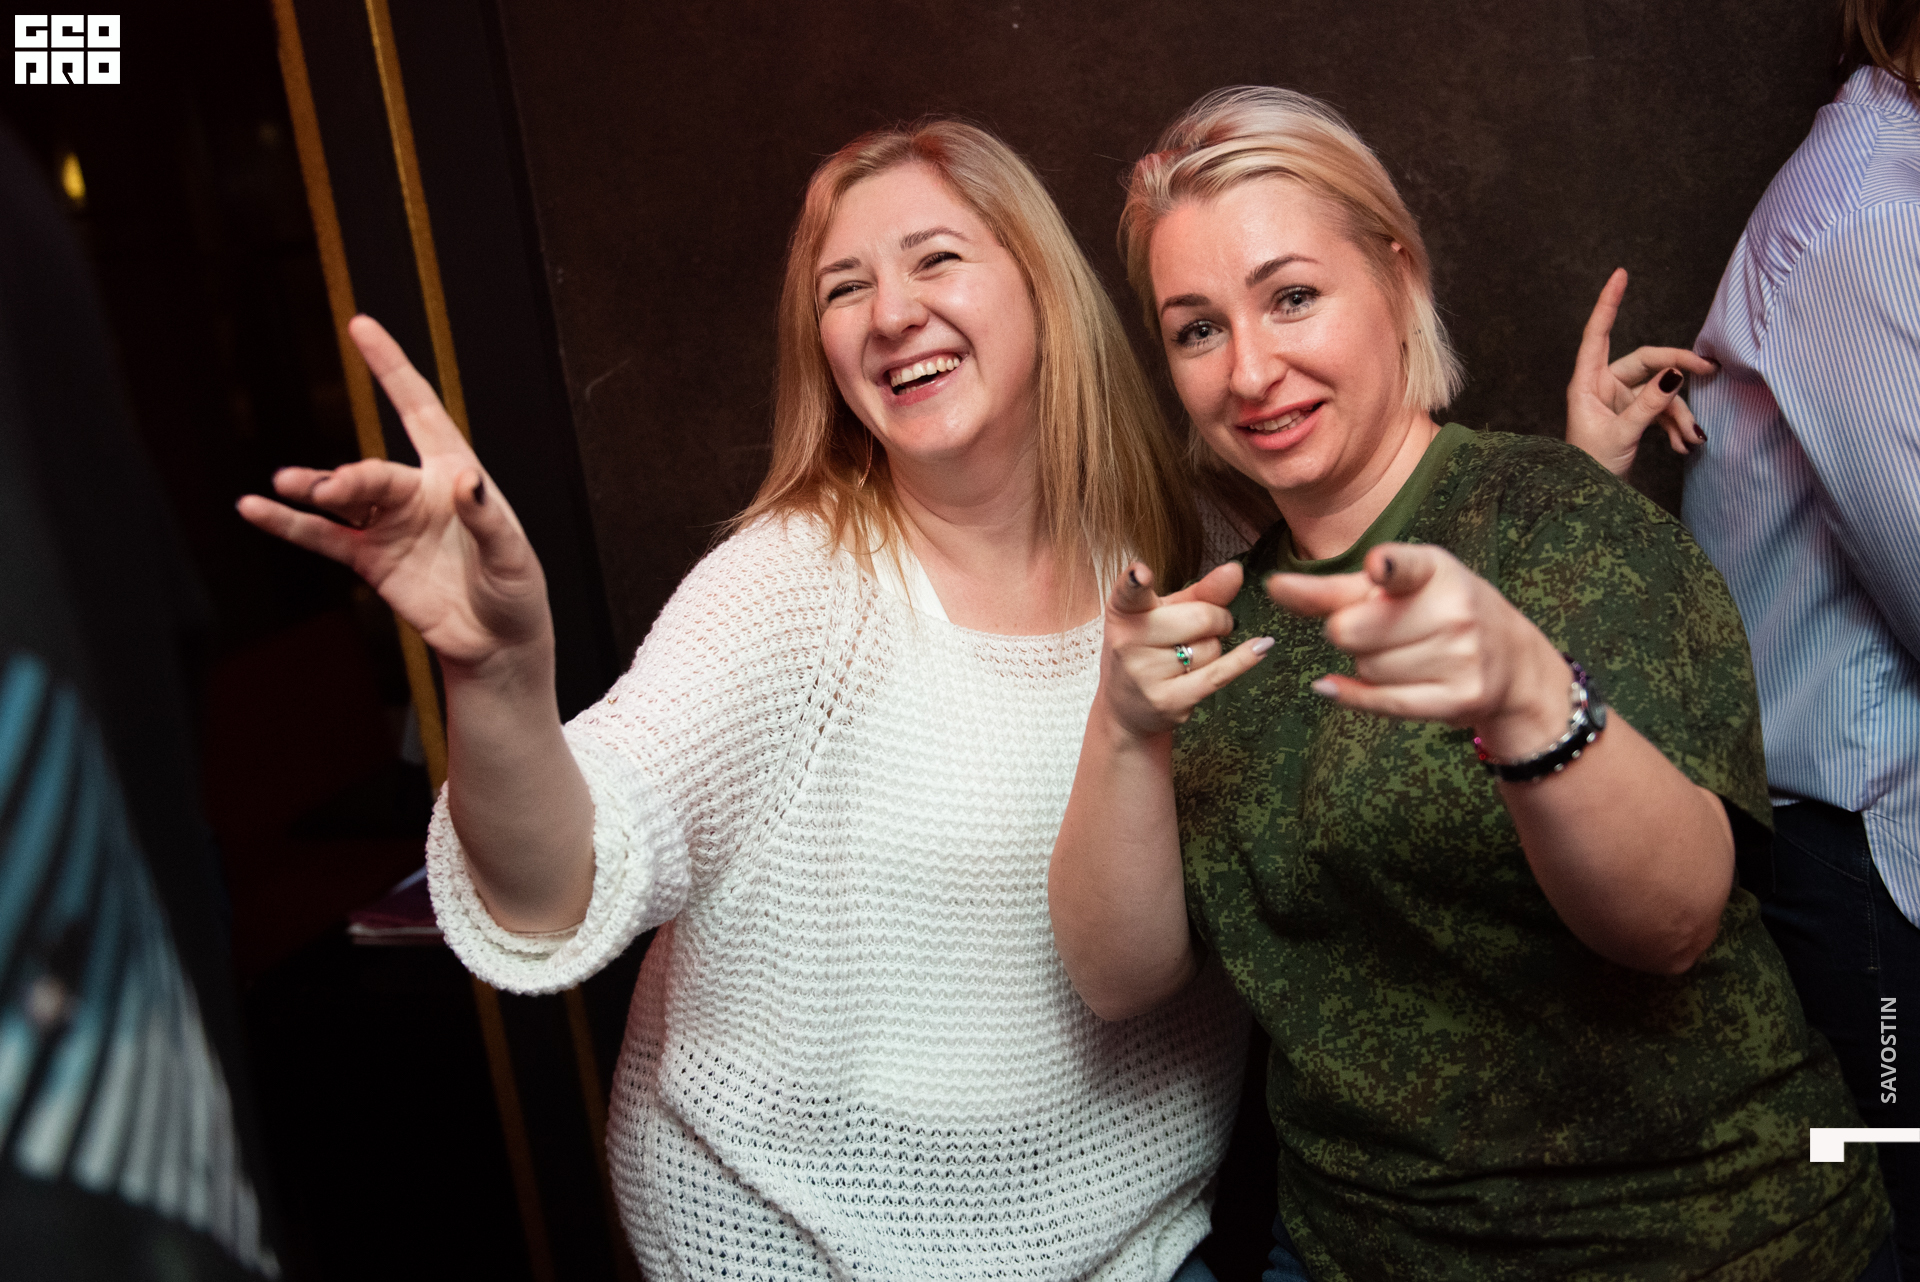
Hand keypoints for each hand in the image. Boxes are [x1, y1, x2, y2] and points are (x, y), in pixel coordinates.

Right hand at [235, 316, 551, 673]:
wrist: (497, 643)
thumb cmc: (514, 590)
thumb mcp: (512, 555)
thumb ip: (487, 518)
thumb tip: (464, 479)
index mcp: (456, 475)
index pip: (420, 409)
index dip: (392, 368)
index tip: (361, 326)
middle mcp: (417, 492)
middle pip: (374, 471)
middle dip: (350, 478)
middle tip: (328, 490)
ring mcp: (390, 525)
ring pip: (343, 498)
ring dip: (314, 490)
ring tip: (287, 486)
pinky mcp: (370, 560)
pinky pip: (322, 536)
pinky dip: (288, 524)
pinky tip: (254, 508)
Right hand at [1096, 560, 1272, 739]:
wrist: (1127, 707)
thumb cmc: (1149, 648)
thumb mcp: (1165, 614)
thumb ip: (1201, 592)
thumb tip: (1235, 571)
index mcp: (1123, 611)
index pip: (1129, 592)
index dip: (1136, 581)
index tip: (1142, 574)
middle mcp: (1127, 642)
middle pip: (1199, 617)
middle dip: (1218, 619)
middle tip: (1210, 626)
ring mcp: (1145, 674)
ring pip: (1211, 648)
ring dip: (1214, 647)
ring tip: (1192, 656)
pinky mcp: (1167, 701)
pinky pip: (1217, 674)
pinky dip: (1243, 660)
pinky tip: (1261, 647)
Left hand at [1267, 543, 1570, 757]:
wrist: (1511, 661)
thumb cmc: (1437, 610)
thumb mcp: (1397, 586)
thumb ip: (1334, 588)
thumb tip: (1274, 587)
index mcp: (1435, 570)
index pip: (1406, 567)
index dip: (1388, 568)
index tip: (1378, 567)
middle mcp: (1454, 609)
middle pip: (1352, 631)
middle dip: (1347, 633)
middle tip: (1374, 628)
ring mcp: (1461, 656)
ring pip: (1365, 668)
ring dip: (1364, 664)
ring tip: (1397, 652)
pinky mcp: (1458, 698)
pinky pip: (1382, 701)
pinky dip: (1352, 694)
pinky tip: (1334, 686)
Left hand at [1564, 268, 1714, 476]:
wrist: (1588, 499)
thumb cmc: (1591, 467)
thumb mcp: (1622, 434)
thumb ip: (1649, 404)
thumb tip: (1675, 374)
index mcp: (1587, 383)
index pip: (1598, 333)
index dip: (1610, 303)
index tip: (1620, 274)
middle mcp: (1603, 386)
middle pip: (1648, 363)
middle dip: (1679, 371)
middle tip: (1710, 372)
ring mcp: (1620, 401)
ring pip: (1661, 391)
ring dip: (1679, 415)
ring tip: (1691, 440)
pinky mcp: (1633, 416)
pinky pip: (1661, 411)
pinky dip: (1675, 427)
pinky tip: (1684, 447)